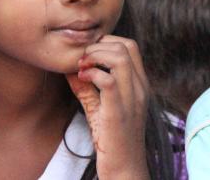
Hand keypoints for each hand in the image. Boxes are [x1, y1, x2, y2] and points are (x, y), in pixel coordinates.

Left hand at [66, 35, 149, 179]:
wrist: (125, 169)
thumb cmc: (113, 140)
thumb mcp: (100, 109)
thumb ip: (87, 89)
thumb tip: (69, 70)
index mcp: (139, 84)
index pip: (130, 46)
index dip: (107, 43)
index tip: (89, 55)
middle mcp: (140, 88)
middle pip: (127, 46)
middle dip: (99, 45)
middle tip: (82, 59)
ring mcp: (132, 98)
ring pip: (120, 57)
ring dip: (96, 56)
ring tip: (82, 67)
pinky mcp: (119, 112)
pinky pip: (109, 80)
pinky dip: (92, 74)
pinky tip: (81, 79)